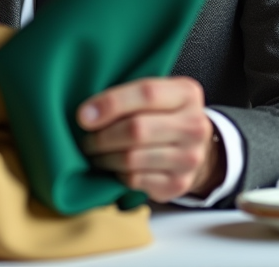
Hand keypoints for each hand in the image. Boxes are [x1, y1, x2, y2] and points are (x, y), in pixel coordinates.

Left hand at [77, 77, 223, 202]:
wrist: (194, 149)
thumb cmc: (163, 116)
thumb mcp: (157, 95)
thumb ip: (129, 94)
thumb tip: (87, 113)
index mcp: (186, 94)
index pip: (147, 93)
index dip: (111, 103)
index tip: (84, 115)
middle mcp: (194, 125)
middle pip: (136, 129)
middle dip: (102, 136)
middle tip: (87, 139)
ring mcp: (189, 157)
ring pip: (131, 158)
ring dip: (104, 158)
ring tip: (95, 153)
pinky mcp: (178, 183)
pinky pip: (134, 179)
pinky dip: (116, 174)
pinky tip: (113, 167)